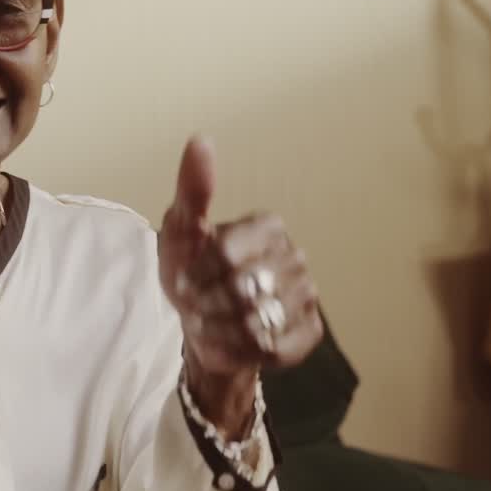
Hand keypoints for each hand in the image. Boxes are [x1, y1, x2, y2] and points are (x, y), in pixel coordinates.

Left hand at [158, 136, 322, 430]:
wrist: (203, 326)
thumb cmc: (192, 272)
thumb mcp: (181, 231)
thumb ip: (193, 189)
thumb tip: (201, 139)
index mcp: (268, 226)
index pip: (226, 253)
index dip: (197, 273)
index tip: (184, 280)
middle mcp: (295, 257)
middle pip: (241, 290)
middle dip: (206, 304)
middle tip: (196, 306)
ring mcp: (307, 295)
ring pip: (256, 323)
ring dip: (219, 330)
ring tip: (210, 324)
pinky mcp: (310, 332)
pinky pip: (273, 348)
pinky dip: (240, 350)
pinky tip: (231, 342)